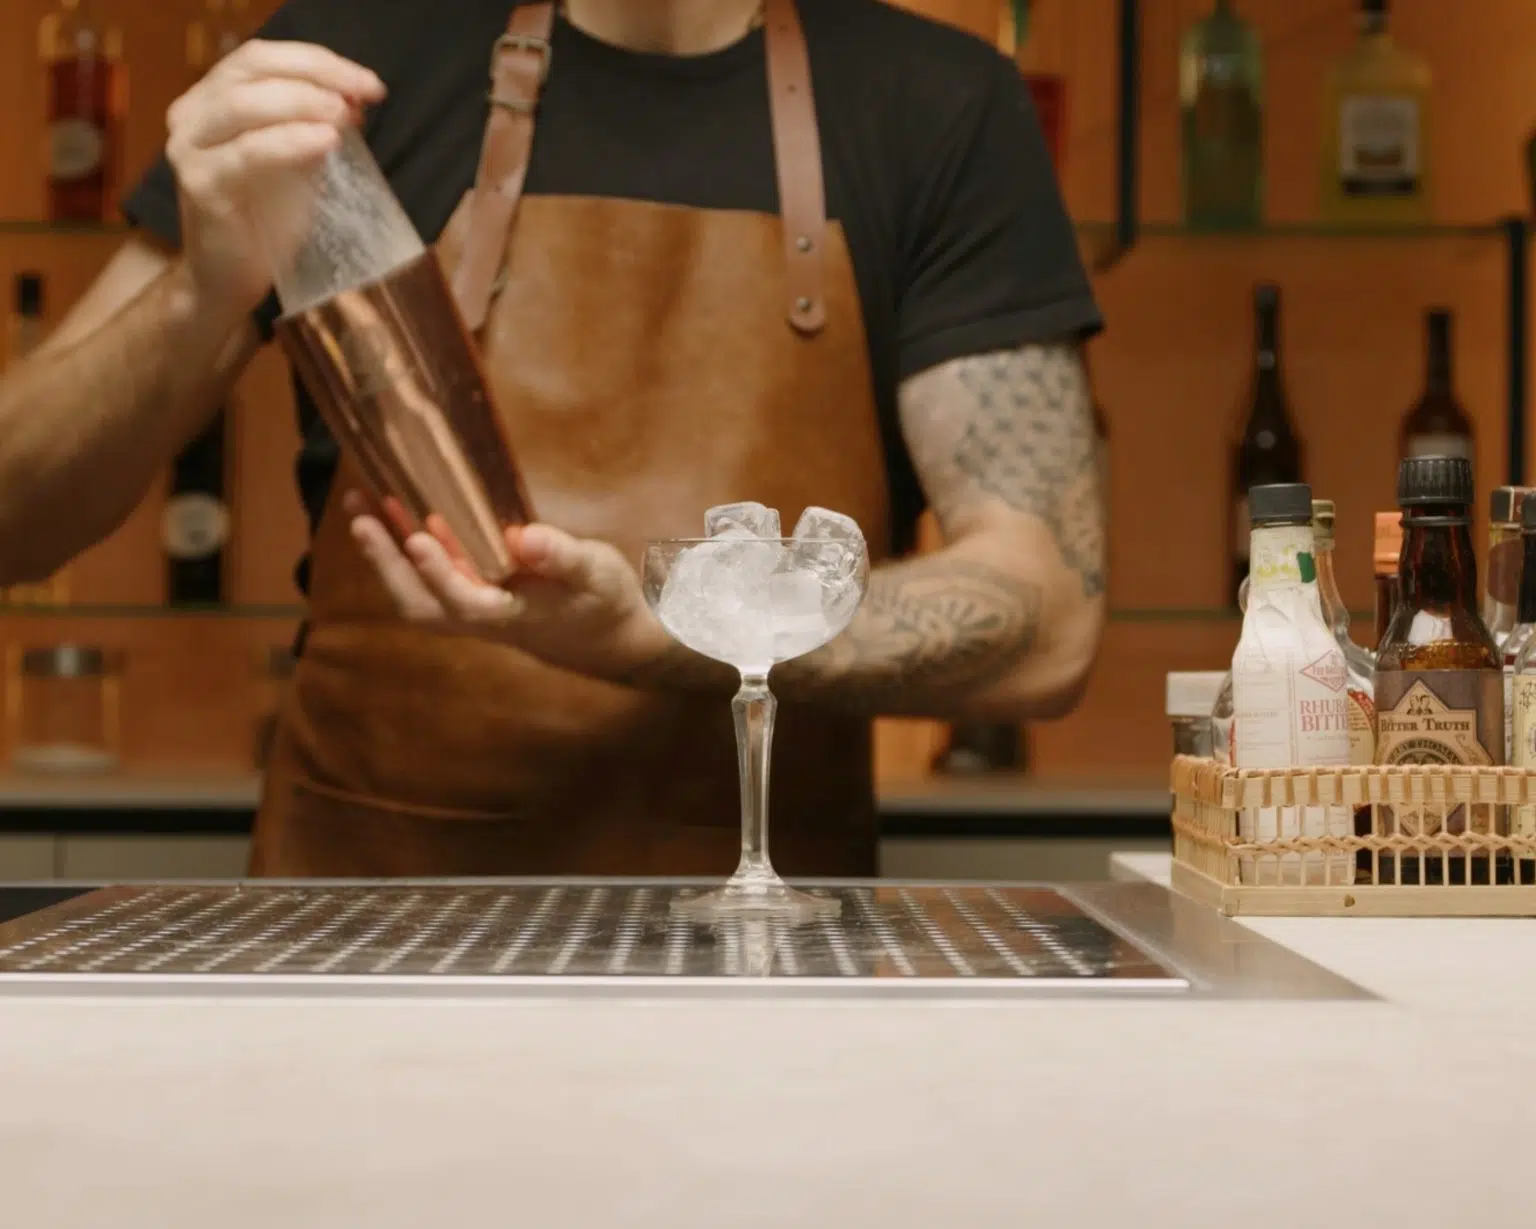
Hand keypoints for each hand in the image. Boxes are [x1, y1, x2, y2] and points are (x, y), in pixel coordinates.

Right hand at [166, 41, 386, 316]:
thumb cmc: (266, 222)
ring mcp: (190, 148)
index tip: (368, 82)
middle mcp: (192, 115)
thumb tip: (354, 99)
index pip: (262, 57)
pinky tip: (326, 141)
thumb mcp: (297, 163)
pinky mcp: (200, 185)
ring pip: (243, 104)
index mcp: (212, 99)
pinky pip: (248, 153)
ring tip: (345, 113)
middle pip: (252, 68)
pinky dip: (290, 141)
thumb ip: (314, 128)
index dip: (317, 61)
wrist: (231, 281)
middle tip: (363, 92)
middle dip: (316, 73)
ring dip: (302, 102)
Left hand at [347, 493, 669, 682]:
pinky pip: (429, 577)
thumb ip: (562, 557)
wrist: (607, 638)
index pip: (467, 602)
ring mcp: (473, 608)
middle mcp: (483, 617)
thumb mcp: (596, 574)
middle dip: (387, 563)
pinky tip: (393, 514)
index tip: (418, 538)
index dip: (440, 574)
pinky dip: (405, 549)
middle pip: (422, 604)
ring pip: (418, 593)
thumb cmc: (603, 603)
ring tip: (361, 505)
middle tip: (360, 516)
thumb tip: (527, 536)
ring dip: (386, 554)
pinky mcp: (473, 595)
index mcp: (513, 615)